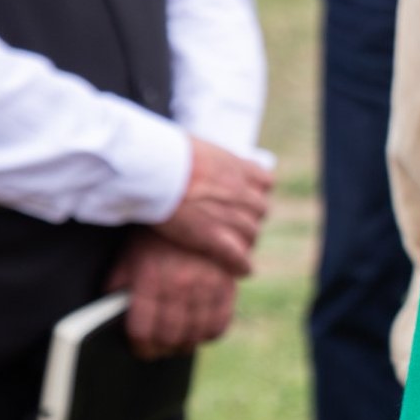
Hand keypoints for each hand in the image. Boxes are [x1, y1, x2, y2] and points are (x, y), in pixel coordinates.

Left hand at [107, 231, 239, 357]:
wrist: (192, 208)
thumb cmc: (154, 237)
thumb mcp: (127, 259)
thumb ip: (118, 289)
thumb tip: (112, 317)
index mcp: (150, 281)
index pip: (143, 331)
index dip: (141, 347)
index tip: (140, 349)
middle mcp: (180, 286)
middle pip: (171, 337)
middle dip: (162, 349)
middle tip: (159, 349)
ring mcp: (207, 286)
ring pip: (196, 334)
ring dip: (186, 344)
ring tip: (178, 343)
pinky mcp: (227, 284)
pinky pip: (221, 322)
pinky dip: (210, 334)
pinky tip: (201, 332)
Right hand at [152, 136, 271, 278]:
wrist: (155, 169)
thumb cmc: (163, 153)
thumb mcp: (195, 148)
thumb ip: (206, 159)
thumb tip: (196, 158)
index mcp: (239, 167)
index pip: (265, 182)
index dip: (255, 192)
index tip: (245, 199)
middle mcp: (242, 192)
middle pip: (259, 211)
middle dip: (249, 219)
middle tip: (234, 228)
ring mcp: (232, 215)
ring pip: (251, 234)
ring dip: (244, 242)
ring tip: (234, 249)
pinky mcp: (215, 236)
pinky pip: (238, 256)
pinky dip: (241, 265)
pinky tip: (241, 271)